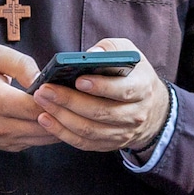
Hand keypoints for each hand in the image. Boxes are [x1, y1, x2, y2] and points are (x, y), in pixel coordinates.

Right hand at [0, 46, 60, 152]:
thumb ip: (21, 64)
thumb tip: (42, 79)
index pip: (35, 106)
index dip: (54, 99)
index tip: (66, 89)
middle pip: (43, 125)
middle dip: (62, 113)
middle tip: (75, 100)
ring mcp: (2, 139)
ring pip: (43, 138)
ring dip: (59, 125)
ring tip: (69, 109)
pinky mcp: (6, 147)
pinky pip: (36, 143)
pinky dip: (48, 132)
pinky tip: (55, 119)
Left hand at [32, 38, 170, 155]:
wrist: (151, 108)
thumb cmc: (132, 74)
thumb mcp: (128, 53)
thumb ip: (110, 50)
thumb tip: (90, 55)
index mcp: (143, 87)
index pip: (123, 90)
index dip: (100, 86)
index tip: (78, 80)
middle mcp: (136, 114)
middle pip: (100, 112)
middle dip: (69, 101)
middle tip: (46, 90)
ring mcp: (123, 132)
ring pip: (89, 130)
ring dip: (62, 117)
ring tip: (42, 102)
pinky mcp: (109, 144)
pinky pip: (83, 143)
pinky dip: (62, 133)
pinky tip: (46, 120)